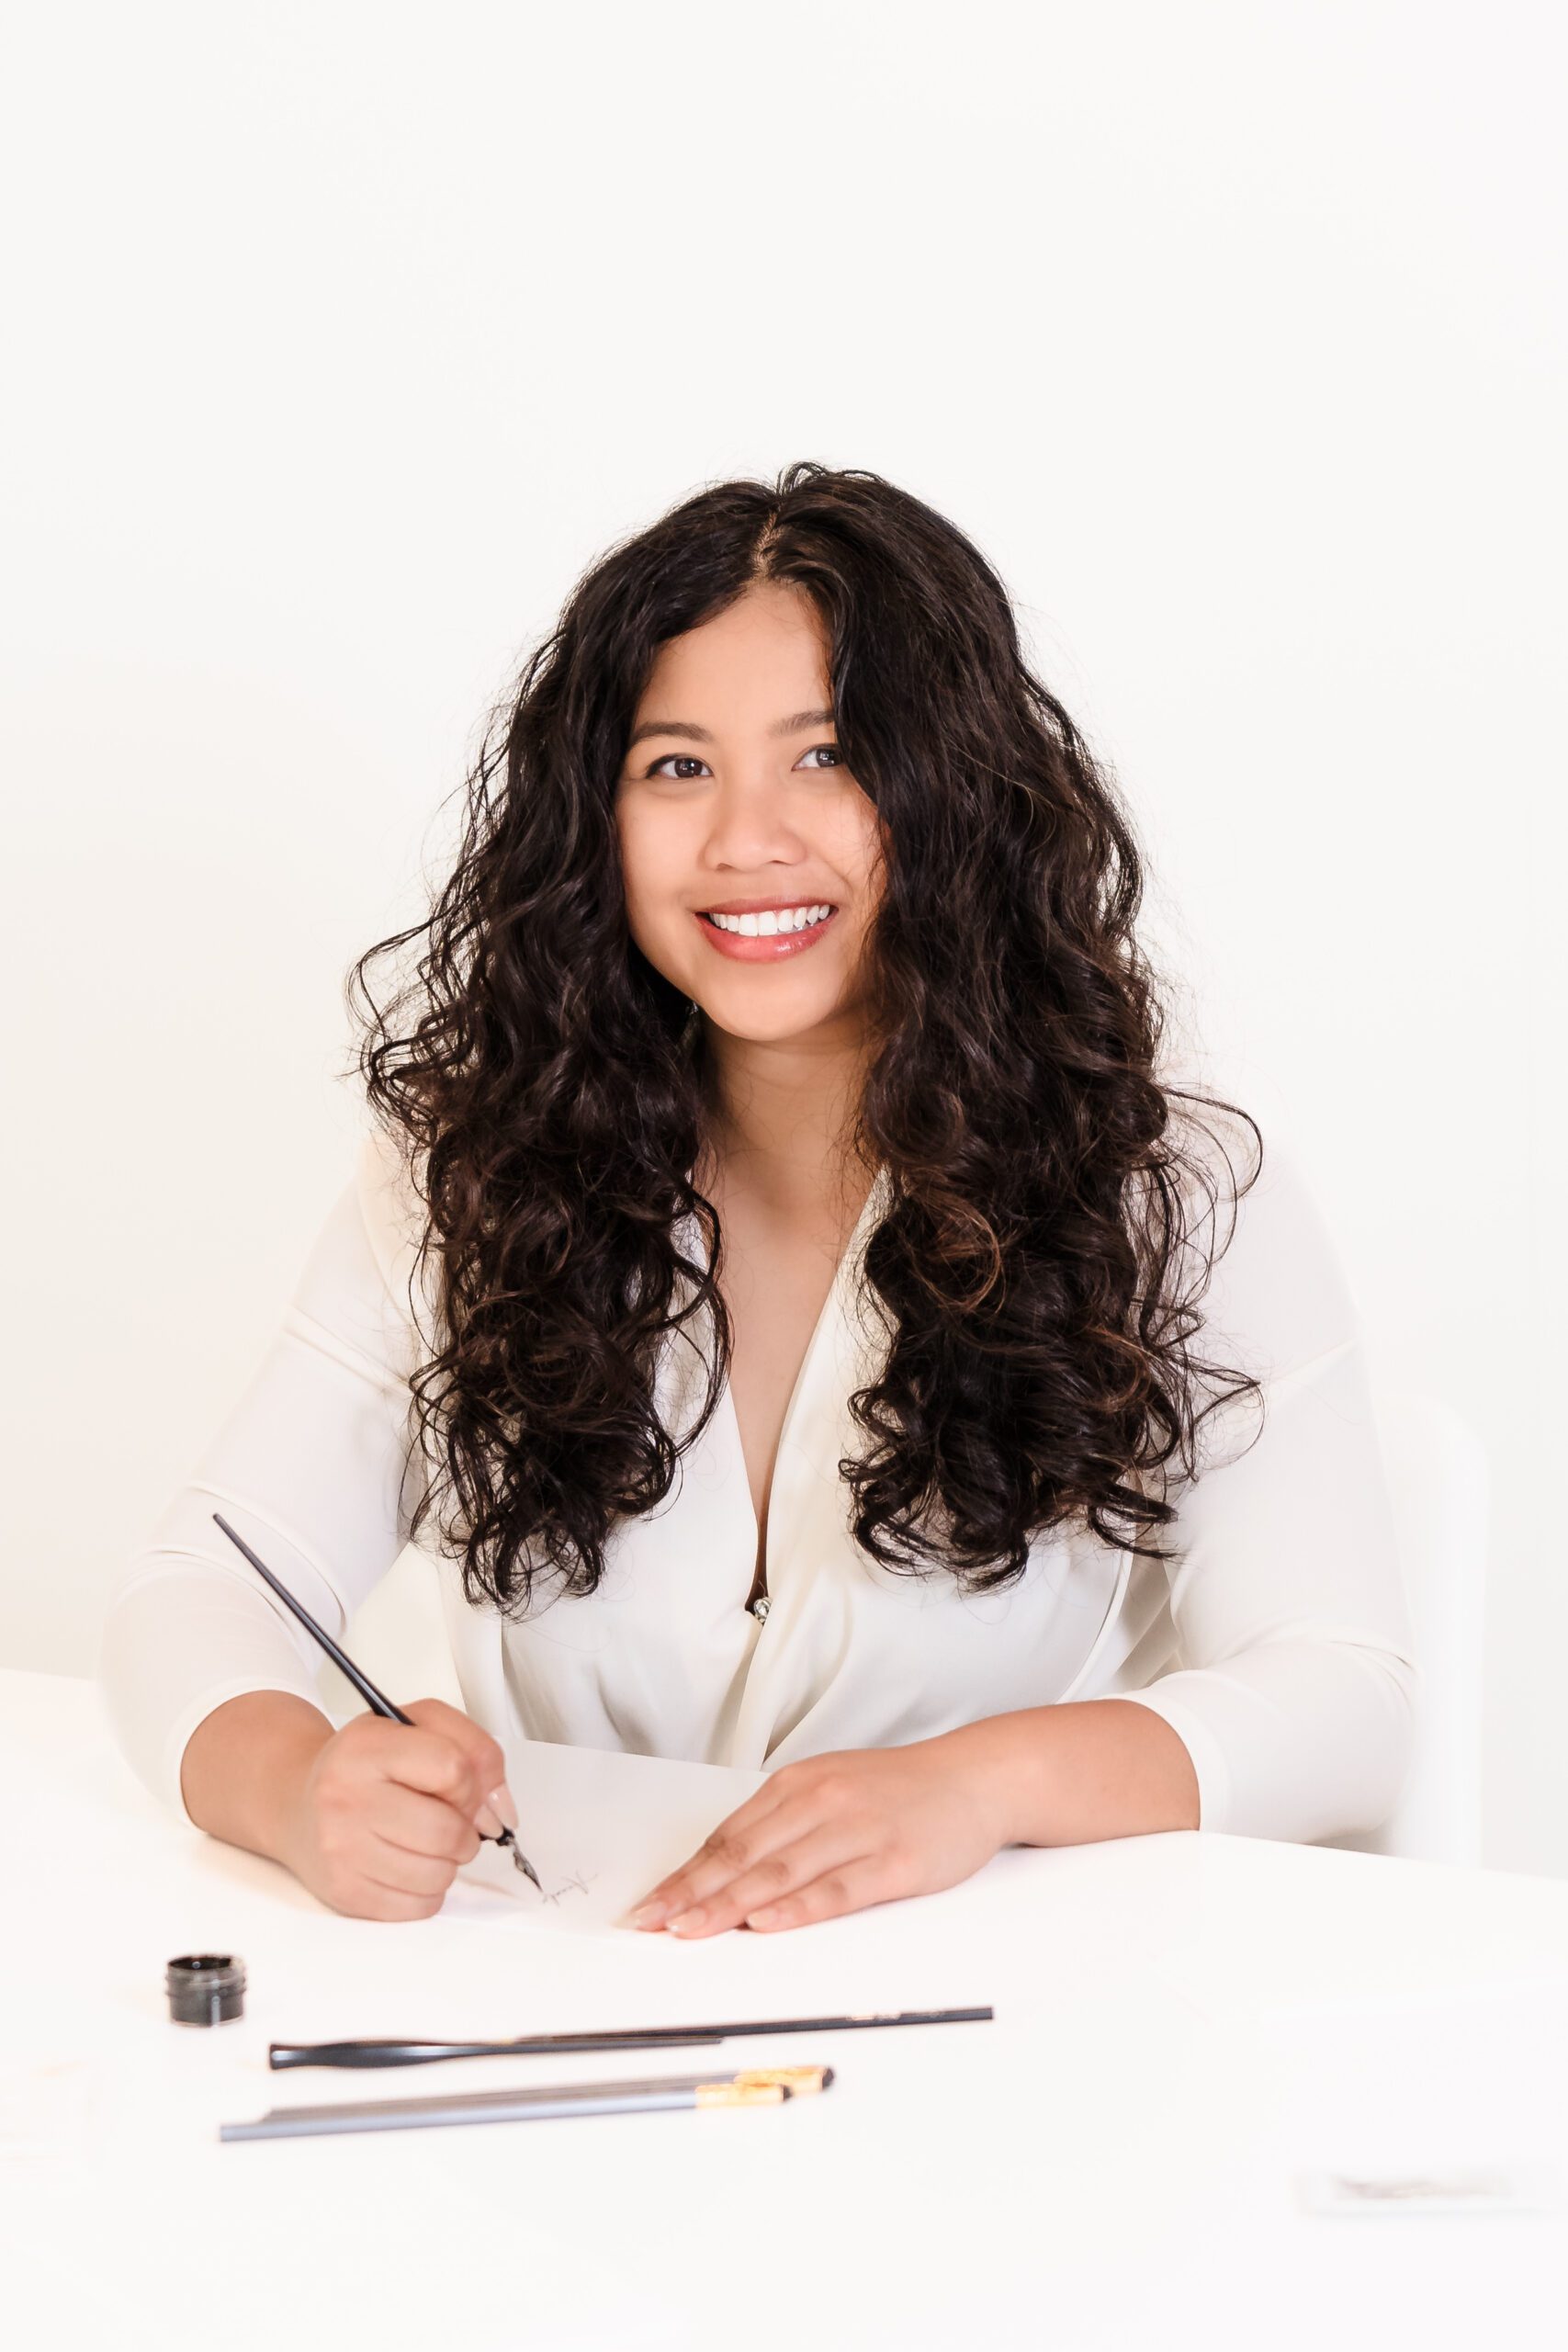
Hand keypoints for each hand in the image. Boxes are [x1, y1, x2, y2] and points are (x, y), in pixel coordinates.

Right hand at [278, 1696, 517, 1921]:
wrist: (297, 1801)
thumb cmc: (364, 1765)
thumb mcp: (417, 1726)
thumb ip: (474, 1749)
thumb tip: (502, 1810)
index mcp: (368, 1747)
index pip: (453, 1769)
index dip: (470, 1784)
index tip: (459, 1786)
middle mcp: (346, 1797)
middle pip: (448, 1831)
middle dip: (465, 1830)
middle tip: (449, 1821)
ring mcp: (341, 1849)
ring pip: (439, 1874)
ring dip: (448, 1862)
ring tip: (426, 1842)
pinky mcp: (344, 1892)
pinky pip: (419, 1906)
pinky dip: (428, 1890)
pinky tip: (408, 1865)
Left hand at [627, 1733, 1011, 1937]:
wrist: (974, 1778)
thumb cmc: (899, 1792)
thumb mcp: (833, 1789)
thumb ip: (785, 1825)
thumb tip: (726, 1872)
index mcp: (800, 1784)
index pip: (729, 1835)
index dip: (686, 1873)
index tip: (651, 1903)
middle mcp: (822, 1802)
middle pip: (744, 1854)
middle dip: (692, 1891)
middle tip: (652, 1921)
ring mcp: (858, 1830)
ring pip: (780, 1872)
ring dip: (729, 1905)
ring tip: (690, 1929)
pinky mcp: (894, 1861)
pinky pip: (837, 1889)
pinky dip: (797, 1908)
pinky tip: (766, 1923)